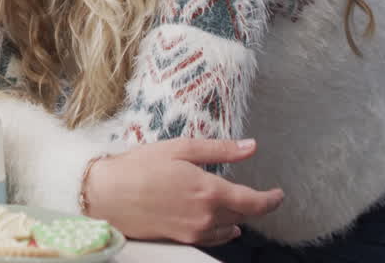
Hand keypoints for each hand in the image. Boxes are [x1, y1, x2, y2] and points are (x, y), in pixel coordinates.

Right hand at [84, 138, 283, 246]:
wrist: (106, 194)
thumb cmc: (139, 167)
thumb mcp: (180, 149)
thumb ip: (220, 149)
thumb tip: (251, 146)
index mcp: (210, 191)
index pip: (255, 202)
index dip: (272, 199)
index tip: (279, 194)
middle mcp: (207, 217)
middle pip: (243, 216)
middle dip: (253, 205)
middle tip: (260, 195)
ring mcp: (194, 231)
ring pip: (229, 228)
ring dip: (238, 217)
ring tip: (241, 207)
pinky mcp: (181, 239)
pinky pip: (213, 238)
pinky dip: (223, 231)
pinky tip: (223, 227)